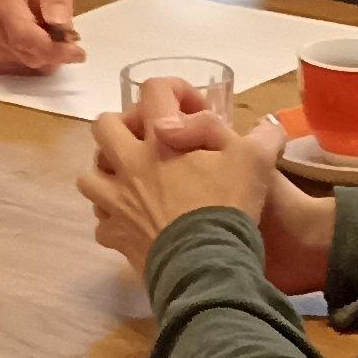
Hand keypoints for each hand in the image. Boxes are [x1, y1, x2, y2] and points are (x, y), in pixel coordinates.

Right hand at [0, 0, 86, 74]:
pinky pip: (19, 70)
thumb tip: (59, 24)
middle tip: (69, 40)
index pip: (24, 35)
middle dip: (54, 51)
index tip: (78, 52)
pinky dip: (36, 62)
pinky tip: (37, 44)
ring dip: (46, 57)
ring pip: (25, 64)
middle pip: (26, 53)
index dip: (53, 48)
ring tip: (50, 35)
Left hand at [79, 94, 295, 275]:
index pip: (153, 90)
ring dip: (108, 174)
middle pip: (104, 126)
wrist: (206, 267)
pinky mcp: (115, 235)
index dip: (175, 90)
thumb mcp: (256, 162)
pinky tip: (134, 223)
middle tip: (152, 141)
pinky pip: (102, 222)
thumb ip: (263, 136)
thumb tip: (267, 124)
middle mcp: (129, 164)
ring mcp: (116, 202)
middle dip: (125, 126)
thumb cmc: (227, 207)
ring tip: (132, 182)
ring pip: (90, 176)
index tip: (196, 111)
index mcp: (161, 138)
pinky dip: (114, 219)